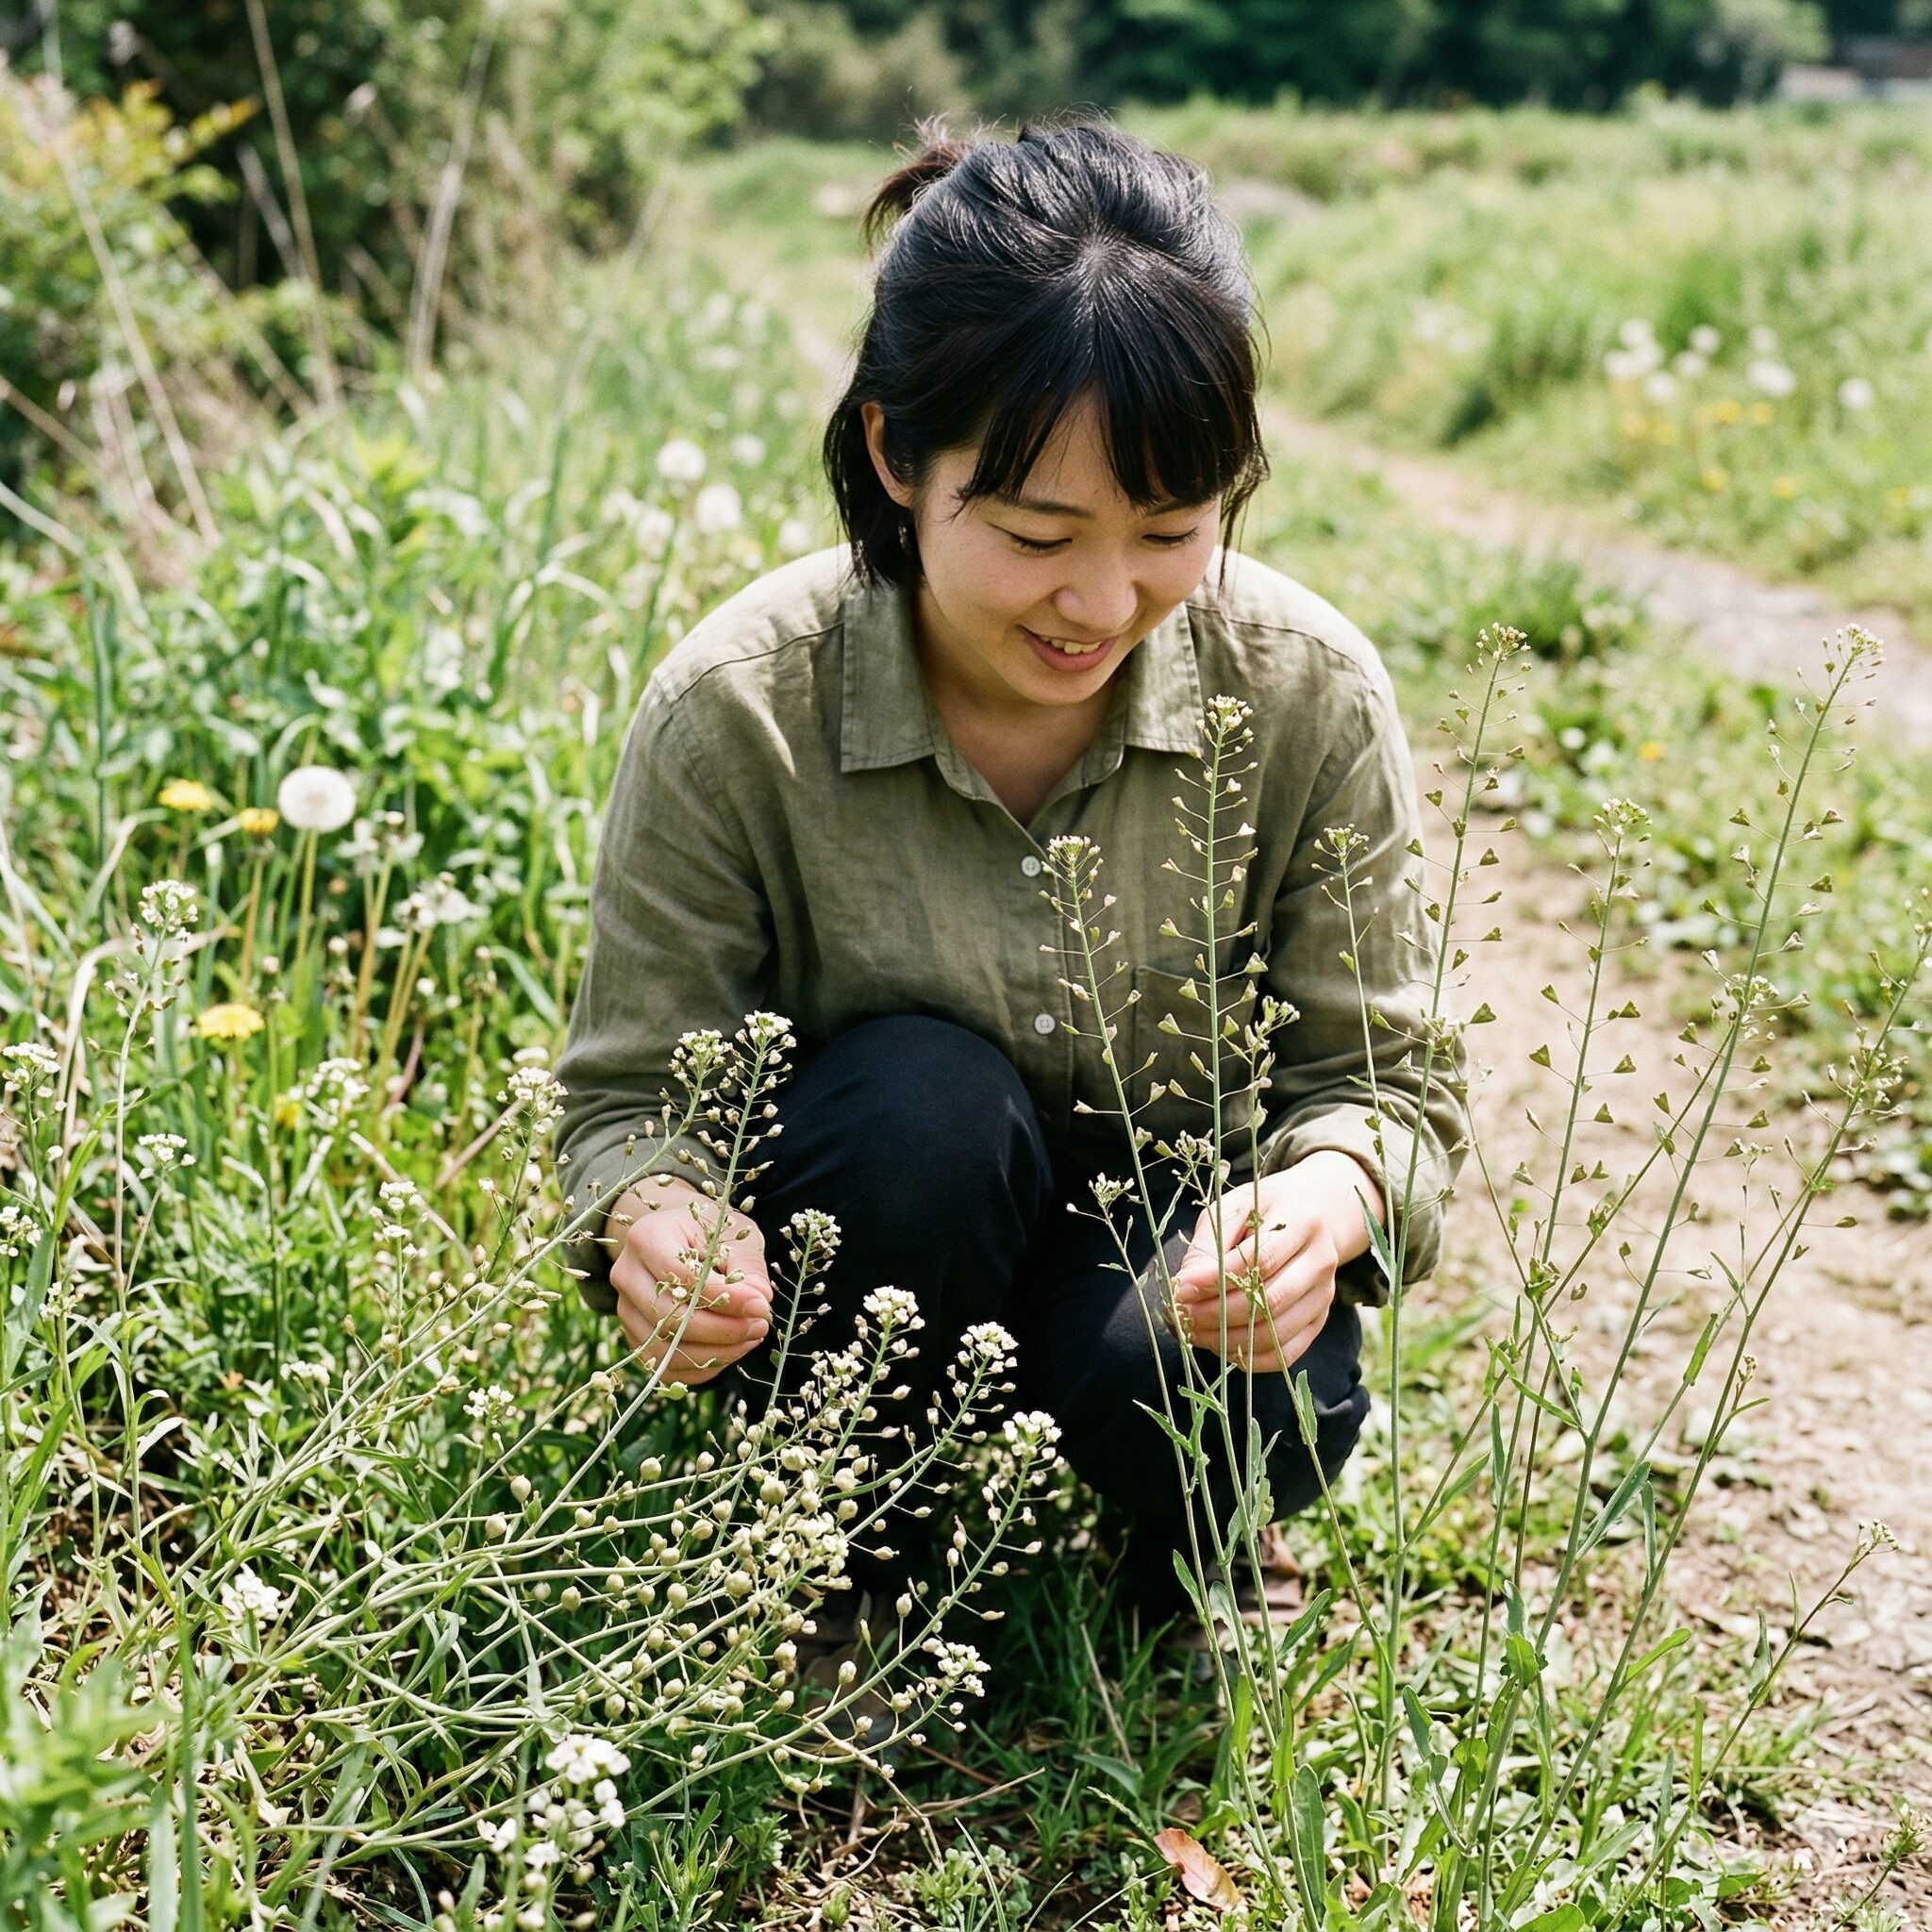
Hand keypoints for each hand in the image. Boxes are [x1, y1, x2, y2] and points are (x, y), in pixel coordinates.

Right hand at [606, 1179, 773, 1386]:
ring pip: (666, 1349)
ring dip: (715, 1353)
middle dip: (722, 1329)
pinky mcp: (635, 1338)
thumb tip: (759, 1303)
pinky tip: (732, 1350)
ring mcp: (625, 1310)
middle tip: (760, 1325)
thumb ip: (747, 1267)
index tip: (761, 1305)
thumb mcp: (734, 1234)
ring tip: (751, 1337)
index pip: (682, 1277)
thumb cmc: (709, 1233)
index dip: (725, 1297)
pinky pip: (666, 1367)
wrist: (679, 1240)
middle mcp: (627, 1275)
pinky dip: (703, 1367)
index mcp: (647, 1237)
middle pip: (670, 1317)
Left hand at [1164, 1153, 1383, 1373]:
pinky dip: (1251, 1358)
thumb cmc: (1259, 1212)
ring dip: (1230, 1340)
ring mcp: (1325, 1294)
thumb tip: (1184, 1286)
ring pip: (1277, 1332)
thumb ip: (1209, 1245)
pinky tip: (1221, 1346)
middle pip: (1270, 1300)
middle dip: (1219, 1314)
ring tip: (1194, 1332)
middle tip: (1181, 1316)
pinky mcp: (1319, 1320)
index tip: (1181, 1289)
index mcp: (1303, 1220)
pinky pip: (1287, 1352)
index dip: (1217, 1280)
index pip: (1260, 1259)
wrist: (1306, 1216)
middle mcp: (1323, 1259)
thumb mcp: (1231, 1209)